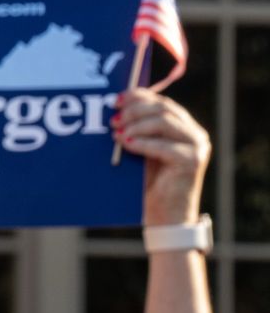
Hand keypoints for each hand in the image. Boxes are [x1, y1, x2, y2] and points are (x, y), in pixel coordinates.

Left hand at [115, 88, 210, 226]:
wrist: (165, 216)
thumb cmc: (149, 183)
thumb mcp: (143, 151)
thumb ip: (138, 131)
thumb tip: (116, 110)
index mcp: (185, 127)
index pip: (163, 102)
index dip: (139, 96)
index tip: (117, 100)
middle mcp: (195, 133)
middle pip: (163, 108)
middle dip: (134, 110)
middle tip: (114, 119)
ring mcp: (197, 147)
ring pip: (164, 122)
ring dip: (136, 125)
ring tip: (118, 134)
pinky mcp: (192, 161)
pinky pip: (163, 146)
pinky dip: (141, 143)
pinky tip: (126, 144)